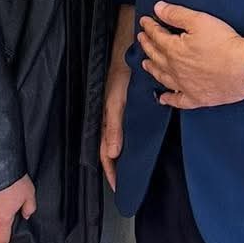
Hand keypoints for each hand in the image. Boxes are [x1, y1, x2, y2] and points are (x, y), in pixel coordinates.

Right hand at [101, 60, 129, 191]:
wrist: (129, 54)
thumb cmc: (120, 77)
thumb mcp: (117, 102)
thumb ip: (114, 127)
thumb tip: (113, 154)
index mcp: (104, 121)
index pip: (105, 154)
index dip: (110, 172)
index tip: (118, 188)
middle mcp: (110, 120)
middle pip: (110, 150)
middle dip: (116, 168)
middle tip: (125, 185)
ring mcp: (119, 114)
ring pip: (119, 141)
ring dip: (123, 157)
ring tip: (132, 172)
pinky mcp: (128, 108)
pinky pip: (126, 130)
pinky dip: (130, 142)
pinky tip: (138, 146)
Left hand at [137, 2, 243, 109]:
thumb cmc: (225, 44)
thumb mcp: (199, 21)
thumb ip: (176, 14)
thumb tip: (158, 8)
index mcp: (174, 50)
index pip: (156, 36)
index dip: (149, 27)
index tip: (145, 22)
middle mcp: (175, 69)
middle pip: (156, 56)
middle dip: (147, 45)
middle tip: (142, 39)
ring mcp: (185, 85)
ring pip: (162, 77)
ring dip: (152, 68)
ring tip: (146, 63)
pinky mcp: (196, 98)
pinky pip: (178, 100)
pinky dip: (168, 99)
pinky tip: (163, 97)